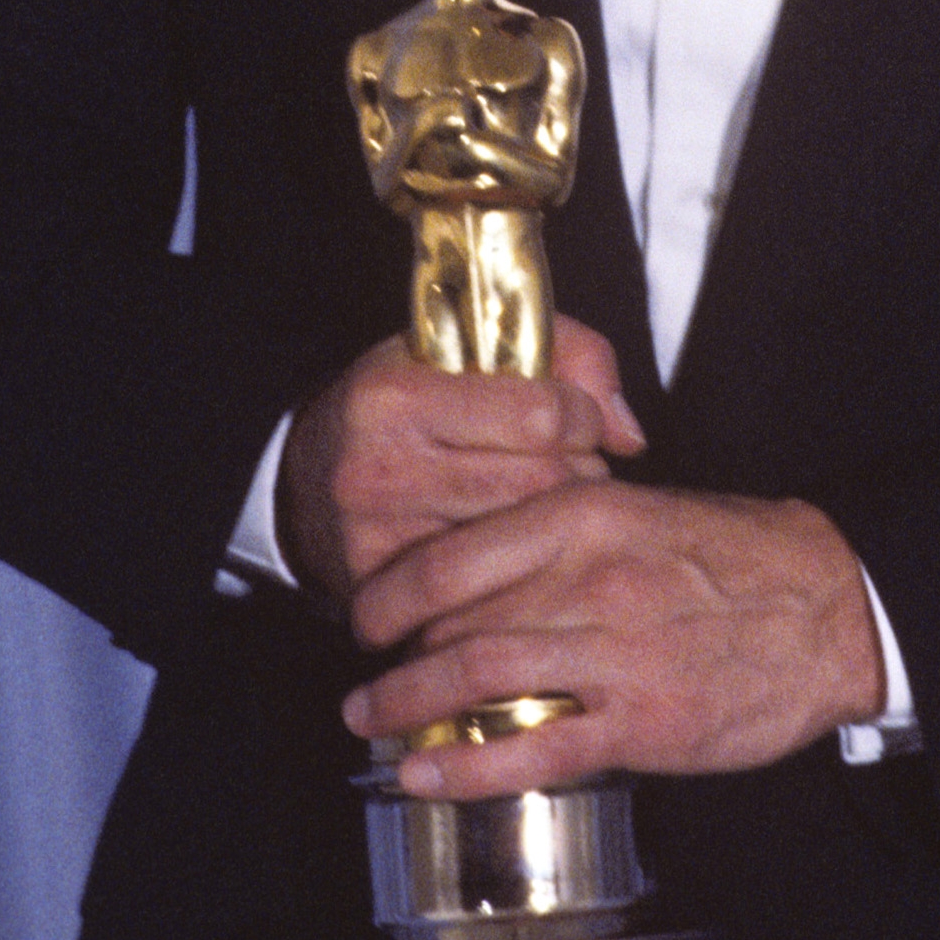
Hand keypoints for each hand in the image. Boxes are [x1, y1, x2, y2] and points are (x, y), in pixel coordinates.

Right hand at [277, 317, 645, 614]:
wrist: (311, 475)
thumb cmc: (414, 399)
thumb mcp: (475, 348)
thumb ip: (571, 355)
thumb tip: (629, 433)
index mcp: (398, 394)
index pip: (540, 415)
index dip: (579, 414)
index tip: (574, 416)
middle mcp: (379, 467)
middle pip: (538, 485)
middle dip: (576, 473)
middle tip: (569, 464)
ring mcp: (376, 538)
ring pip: (519, 539)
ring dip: (552, 523)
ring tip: (543, 501)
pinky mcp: (380, 591)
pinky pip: (483, 590)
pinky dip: (514, 568)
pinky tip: (514, 547)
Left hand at [338, 483, 885, 792]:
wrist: (825, 607)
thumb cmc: (733, 556)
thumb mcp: (643, 510)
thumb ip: (566, 533)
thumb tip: (485, 564)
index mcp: (588, 515)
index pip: (459, 551)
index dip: (396, 588)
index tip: (366, 612)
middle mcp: (590, 580)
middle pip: (457, 620)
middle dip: (395, 656)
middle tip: (363, 681)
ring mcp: (613, 654)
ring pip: (479, 678)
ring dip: (409, 707)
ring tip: (372, 724)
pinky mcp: (639, 723)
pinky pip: (532, 749)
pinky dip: (466, 765)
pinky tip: (424, 773)